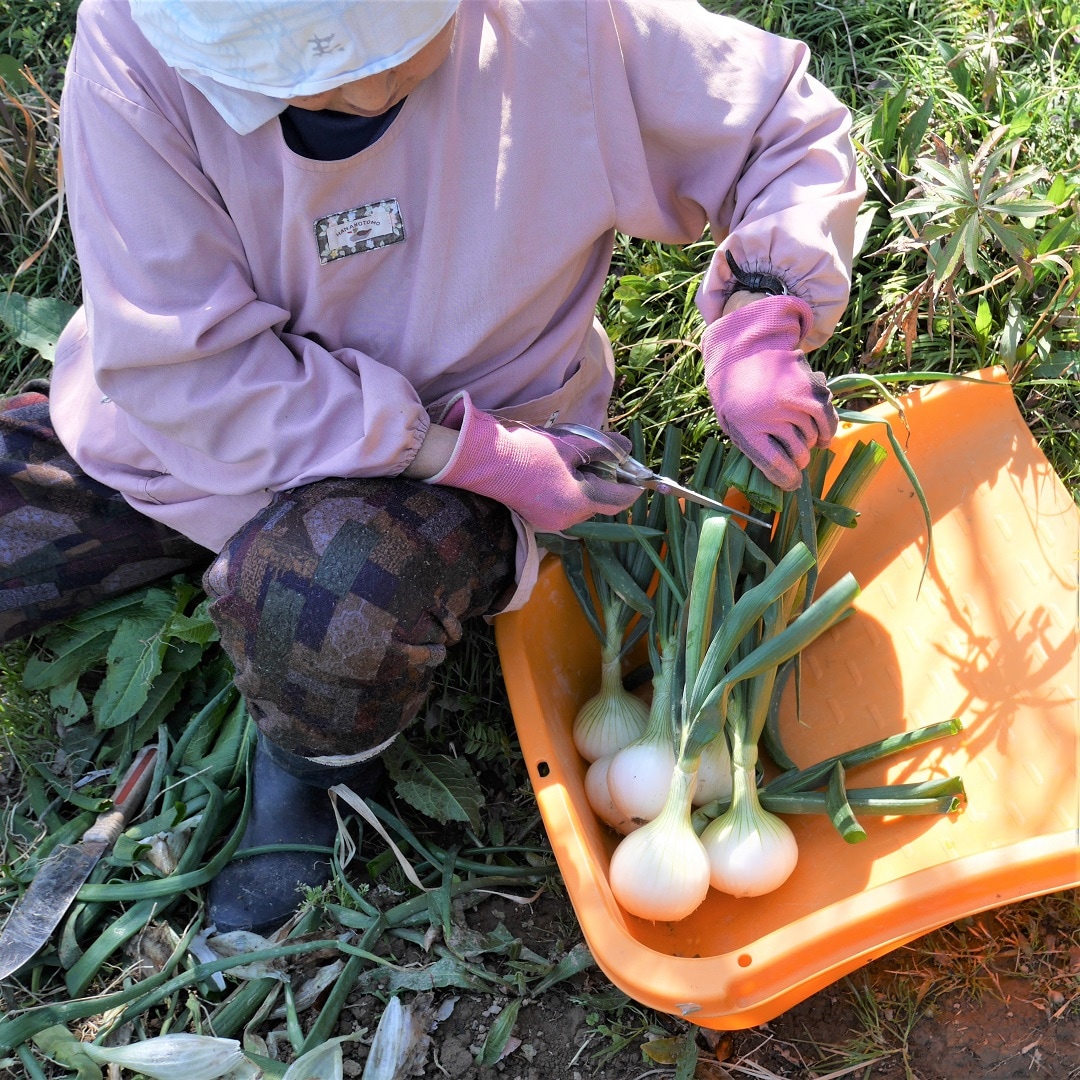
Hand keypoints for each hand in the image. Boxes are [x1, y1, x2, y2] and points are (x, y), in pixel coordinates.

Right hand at [428, 393, 639, 530]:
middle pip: (598, 503)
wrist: (482, 461)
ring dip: (584, 486)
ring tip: (571, 462)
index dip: (632, 487)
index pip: (617, 500)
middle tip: (597, 458)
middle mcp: (565, 520)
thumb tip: (626, 448)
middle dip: (603, 482)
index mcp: (576, 502)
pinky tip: (556, 473)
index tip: (639, 477)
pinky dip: (568, 491)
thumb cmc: (527, 451)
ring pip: (581, 505)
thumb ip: (601, 448)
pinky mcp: (536, 518)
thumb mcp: (568, 445)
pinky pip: (563, 506)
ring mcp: (549, 522)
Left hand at [702, 294, 837, 488]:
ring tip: (813, 446)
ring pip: (814, 434)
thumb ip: (757, 450)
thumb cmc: (735, 397)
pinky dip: (827, 425)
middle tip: (798, 463)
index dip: (786, 478)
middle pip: (798, 452)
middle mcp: (771, 412)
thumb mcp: (734, 425)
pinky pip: (825, 411)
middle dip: (800, 462)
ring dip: (814, 445)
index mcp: (745, 426)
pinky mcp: (808, 382)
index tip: (793, 484)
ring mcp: (792, 396)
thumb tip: (788, 477)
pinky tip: (822, 431)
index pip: (773, 463)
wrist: (739, 353)